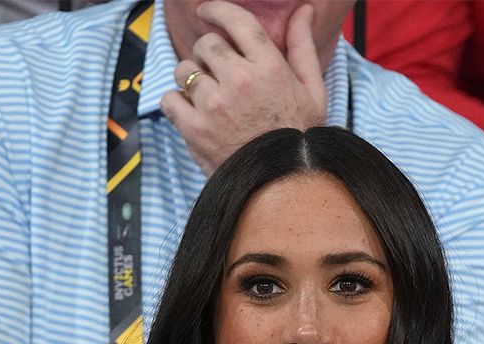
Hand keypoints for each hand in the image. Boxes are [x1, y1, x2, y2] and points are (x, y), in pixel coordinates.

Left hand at [160, 2, 326, 175]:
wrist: (285, 187)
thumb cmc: (301, 138)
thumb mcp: (314, 92)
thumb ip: (303, 47)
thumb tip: (304, 10)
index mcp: (269, 68)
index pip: (235, 21)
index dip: (216, 10)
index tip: (206, 13)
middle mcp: (239, 81)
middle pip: (205, 44)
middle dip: (208, 54)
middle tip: (218, 72)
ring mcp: (214, 105)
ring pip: (184, 70)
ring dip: (192, 79)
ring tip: (210, 98)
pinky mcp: (194, 128)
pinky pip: (169, 98)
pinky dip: (177, 104)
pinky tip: (196, 114)